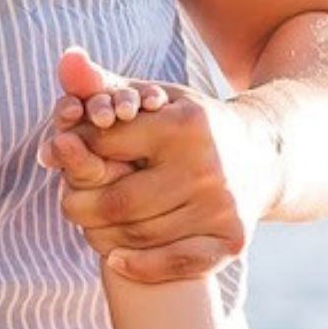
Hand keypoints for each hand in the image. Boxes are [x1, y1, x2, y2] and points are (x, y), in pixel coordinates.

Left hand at [50, 54, 282, 283]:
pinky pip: (176, 263)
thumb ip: (104, 85)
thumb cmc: (191, 122)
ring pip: (139, 234)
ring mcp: (222, 207)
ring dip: (102, 234)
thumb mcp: (153, 95)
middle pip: (116, 200)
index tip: (62, 155)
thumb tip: (66, 61)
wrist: (265, 154)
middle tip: (67, 200)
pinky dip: (139, 266)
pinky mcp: (231, 239)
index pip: (104, 144)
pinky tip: (116, 258)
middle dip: (79, 202)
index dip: (73, 151)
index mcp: (183, 125)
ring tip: (90, 223)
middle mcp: (206, 167)